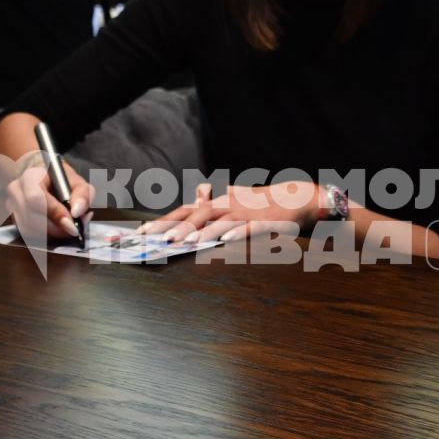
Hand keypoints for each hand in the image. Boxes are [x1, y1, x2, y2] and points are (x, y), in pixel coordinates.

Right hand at [3, 148, 93, 240]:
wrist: (40, 177)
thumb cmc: (58, 179)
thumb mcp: (76, 181)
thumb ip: (82, 194)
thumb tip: (77, 213)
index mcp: (30, 176)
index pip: (36, 198)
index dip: (54, 214)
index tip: (72, 225)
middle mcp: (16, 191)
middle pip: (32, 218)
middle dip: (55, 229)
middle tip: (73, 231)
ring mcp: (11, 206)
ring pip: (29, 229)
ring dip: (50, 235)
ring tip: (65, 230)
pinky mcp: (13, 219)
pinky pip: (27, 234)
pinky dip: (44, 237)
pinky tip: (55, 231)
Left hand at [138, 181, 318, 244]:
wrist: (296, 198)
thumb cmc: (260, 204)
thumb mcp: (233, 201)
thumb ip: (213, 202)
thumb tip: (197, 195)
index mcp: (218, 204)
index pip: (185, 211)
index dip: (164, 220)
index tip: (142, 232)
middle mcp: (228, 206)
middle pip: (199, 215)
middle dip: (178, 227)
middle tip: (158, 239)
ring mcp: (246, 214)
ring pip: (221, 221)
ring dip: (203, 232)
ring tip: (186, 243)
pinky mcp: (265, 223)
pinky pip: (250, 229)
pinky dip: (238, 233)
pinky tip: (226, 241)